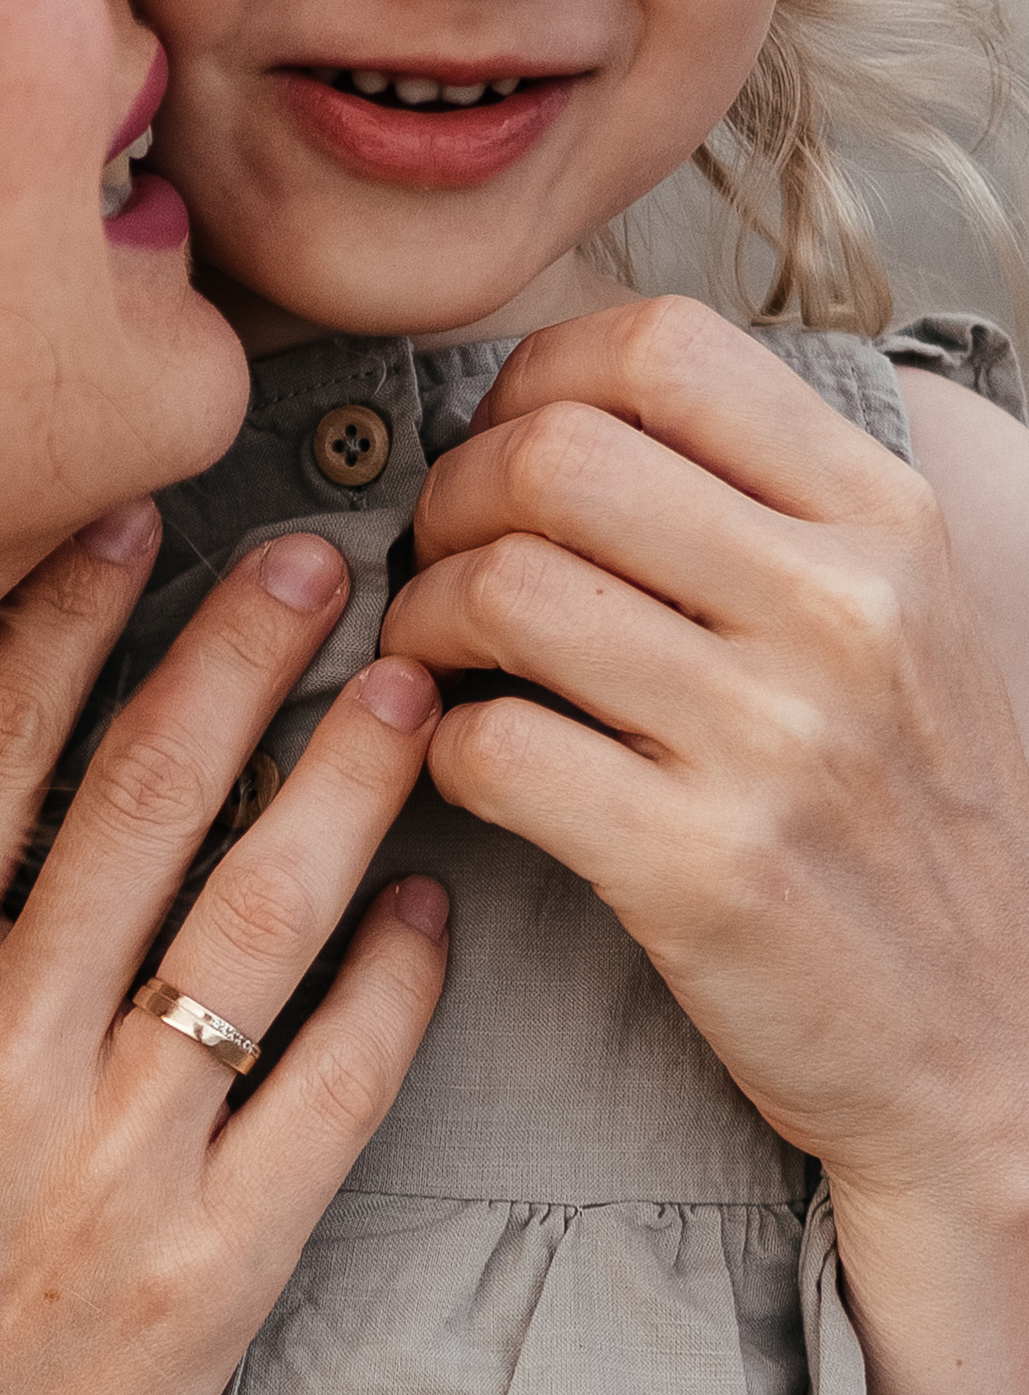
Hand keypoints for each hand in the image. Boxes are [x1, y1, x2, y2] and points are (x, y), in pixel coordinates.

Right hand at [0, 503, 449, 1394]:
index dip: (60, 626)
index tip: (128, 519)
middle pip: (140, 807)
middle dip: (236, 658)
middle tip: (321, 558)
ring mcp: (116, 1164)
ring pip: (256, 923)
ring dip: (342, 786)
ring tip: (409, 691)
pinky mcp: (216, 1266)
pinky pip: (330, 1094)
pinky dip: (390, 989)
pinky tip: (432, 903)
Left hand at [380, 294, 1028, 1208]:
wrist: (992, 1045)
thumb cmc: (913, 821)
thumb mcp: (905, 621)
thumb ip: (772, 508)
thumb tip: (569, 415)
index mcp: (888, 523)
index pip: (663, 349)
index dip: (533, 381)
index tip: (500, 446)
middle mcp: (841, 611)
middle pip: (554, 456)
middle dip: (449, 497)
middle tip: (438, 559)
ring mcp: (774, 742)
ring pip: (500, 590)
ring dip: (422, 617)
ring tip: (434, 656)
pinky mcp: (699, 870)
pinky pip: (489, 748)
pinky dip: (434, 745)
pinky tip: (460, 758)